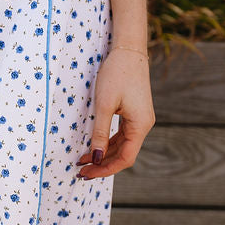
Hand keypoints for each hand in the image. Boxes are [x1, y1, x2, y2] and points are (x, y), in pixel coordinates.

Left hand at [76, 48, 155, 179]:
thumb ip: (100, 133)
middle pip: (124, 154)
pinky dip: (108, 142)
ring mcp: (140, 119)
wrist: (128, 51)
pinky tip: (94, 147)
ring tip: (83, 162)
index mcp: (141, 125)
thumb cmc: (116, 74)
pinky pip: (122, 135)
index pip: (125, 158)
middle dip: (102, 164)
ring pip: (122, 146)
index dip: (106, 169)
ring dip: (104, 154)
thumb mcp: (104, 105)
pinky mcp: (134, 113)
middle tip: (81, 172)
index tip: (87, 173)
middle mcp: (144, 125)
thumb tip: (96, 157)